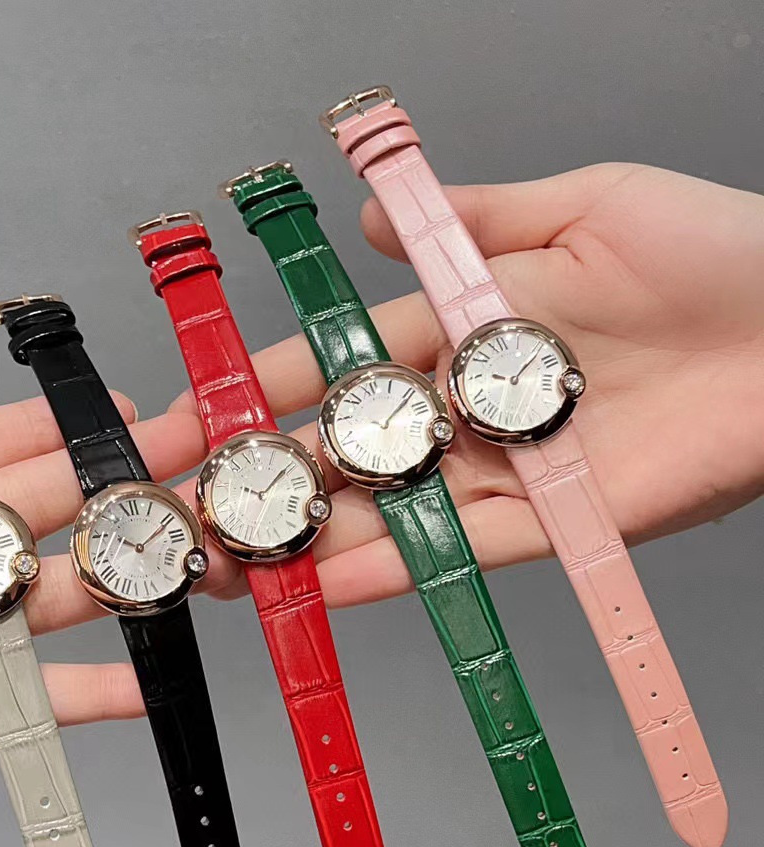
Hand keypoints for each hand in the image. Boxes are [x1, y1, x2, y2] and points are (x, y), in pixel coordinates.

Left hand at [0, 385, 209, 846]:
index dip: (25, 432)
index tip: (91, 412)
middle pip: (11, 518)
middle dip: (97, 482)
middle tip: (177, 455)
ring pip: (26, 604)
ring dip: (106, 577)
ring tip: (179, 548)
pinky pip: (10, 709)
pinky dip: (79, 699)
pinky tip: (139, 680)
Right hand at [166, 164, 763, 607]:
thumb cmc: (717, 251)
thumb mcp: (583, 208)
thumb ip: (472, 218)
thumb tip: (366, 215)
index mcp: (465, 331)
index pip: (340, 363)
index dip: (262, 387)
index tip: (193, 411)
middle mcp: (470, 409)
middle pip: (347, 452)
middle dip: (262, 480)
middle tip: (186, 506)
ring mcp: (506, 472)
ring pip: (387, 513)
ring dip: (307, 540)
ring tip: (231, 564)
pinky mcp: (555, 525)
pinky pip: (459, 554)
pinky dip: (390, 572)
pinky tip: (322, 587)